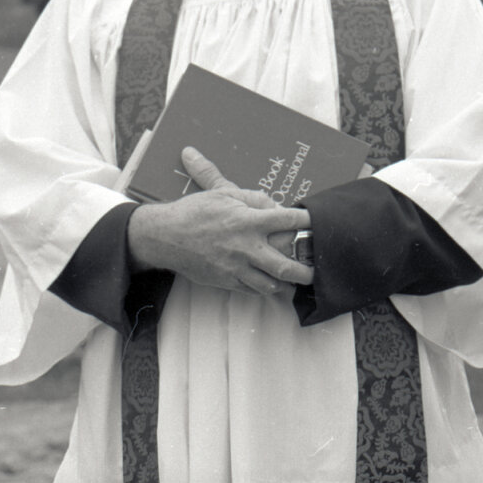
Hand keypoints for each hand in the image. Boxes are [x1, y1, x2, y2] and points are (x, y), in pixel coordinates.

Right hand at [128, 146, 314, 296]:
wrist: (164, 236)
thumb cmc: (194, 211)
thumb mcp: (225, 193)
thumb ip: (254, 198)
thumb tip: (275, 205)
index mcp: (248, 221)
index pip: (288, 220)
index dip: (307, 220)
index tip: (319, 222)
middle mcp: (245, 247)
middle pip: (285, 265)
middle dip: (305, 271)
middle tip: (317, 269)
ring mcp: (235, 267)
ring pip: (270, 284)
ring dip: (286, 283)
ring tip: (296, 279)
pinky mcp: (224, 281)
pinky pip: (251, 290)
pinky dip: (265, 288)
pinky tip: (272, 283)